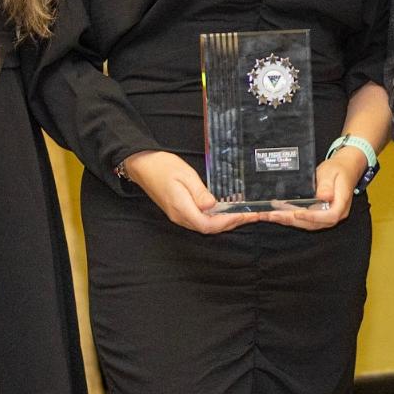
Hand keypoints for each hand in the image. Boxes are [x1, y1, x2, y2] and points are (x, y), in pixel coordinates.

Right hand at [120, 150, 254, 234]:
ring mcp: (179, 215)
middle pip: (209, 228)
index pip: (208, 224)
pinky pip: (201, 220)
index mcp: (181, 208)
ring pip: (206, 226)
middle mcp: (180, 217)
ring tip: (243, 214)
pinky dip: (216, 218)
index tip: (244, 214)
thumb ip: (199, 192)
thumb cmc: (162, 166)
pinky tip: (225, 210)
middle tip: (251, 215)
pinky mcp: (179, 211)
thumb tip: (213, 206)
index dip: (228, 221)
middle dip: (232, 223)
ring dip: (225, 222)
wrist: (142, 165)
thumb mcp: (185, 175)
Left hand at [259, 147, 362, 230]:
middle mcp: (334, 215)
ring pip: (306, 223)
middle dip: (291, 220)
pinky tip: (276, 213)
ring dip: (287, 220)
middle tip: (273, 215)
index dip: (312, 217)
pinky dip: (289, 217)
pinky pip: (303, 219)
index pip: (328, 216)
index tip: (297, 213)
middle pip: (313, 223)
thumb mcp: (332, 173)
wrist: (344, 169)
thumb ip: (327, 185)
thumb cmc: (338, 170)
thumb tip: (324, 197)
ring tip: (269, 215)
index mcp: (341, 205)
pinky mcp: (318, 215)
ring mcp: (325, 216)